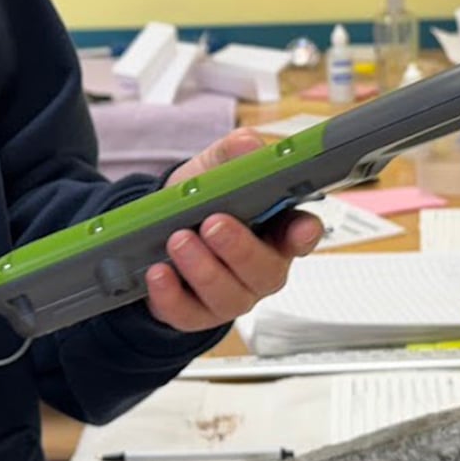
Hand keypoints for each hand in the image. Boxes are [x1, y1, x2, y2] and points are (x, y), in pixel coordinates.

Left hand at [148, 129, 324, 332]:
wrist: (156, 228)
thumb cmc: (198, 200)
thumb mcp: (212, 168)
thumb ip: (232, 154)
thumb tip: (248, 145)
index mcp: (275, 230)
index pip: (302, 235)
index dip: (304, 234)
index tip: (298, 228)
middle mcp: (259, 269)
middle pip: (266, 271)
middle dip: (240, 249)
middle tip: (214, 224)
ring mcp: (231, 296)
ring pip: (229, 296)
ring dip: (203, 269)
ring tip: (178, 240)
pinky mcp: (196, 314)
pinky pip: (188, 315)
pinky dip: (171, 295)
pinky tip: (158, 272)